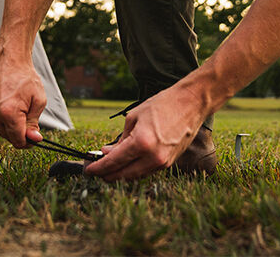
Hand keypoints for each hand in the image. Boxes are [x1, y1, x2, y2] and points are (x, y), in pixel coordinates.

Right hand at [0, 59, 46, 147]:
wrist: (11, 63)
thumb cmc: (25, 79)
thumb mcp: (38, 101)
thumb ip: (34, 123)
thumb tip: (33, 139)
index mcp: (8, 112)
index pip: (18, 141)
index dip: (28, 141)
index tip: (32, 135)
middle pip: (7, 137)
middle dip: (18, 130)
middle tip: (24, 113)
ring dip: (7, 124)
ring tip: (13, 105)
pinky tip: (3, 104)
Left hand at [84, 84, 206, 180]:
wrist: (191, 104)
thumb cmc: (163, 105)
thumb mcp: (135, 117)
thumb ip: (120, 138)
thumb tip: (109, 152)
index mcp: (141, 143)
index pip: (113, 162)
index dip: (98, 168)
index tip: (88, 169)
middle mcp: (152, 157)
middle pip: (123, 175)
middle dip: (107, 174)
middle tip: (96, 170)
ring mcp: (162, 163)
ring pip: (135, 176)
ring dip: (120, 174)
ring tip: (108, 167)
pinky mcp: (169, 163)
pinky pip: (146, 171)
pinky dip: (134, 170)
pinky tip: (126, 164)